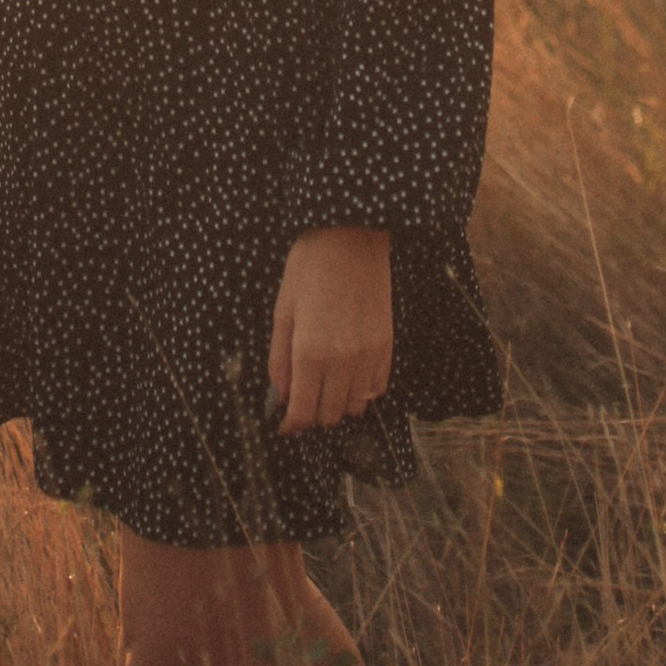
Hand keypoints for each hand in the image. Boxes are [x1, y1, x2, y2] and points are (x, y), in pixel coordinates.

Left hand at [266, 226, 392, 435]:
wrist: (352, 238)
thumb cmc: (310, 268)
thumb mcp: (283, 310)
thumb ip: (279, 358)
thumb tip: (279, 395)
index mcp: (310, 352)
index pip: (302, 411)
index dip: (292, 426)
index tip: (286, 428)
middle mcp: (342, 361)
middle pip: (329, 415)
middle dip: (312, 415)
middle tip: (302, 401)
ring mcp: (368, 356)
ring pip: (355, 407)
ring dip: (337, 405)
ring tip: (325, 387)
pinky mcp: (386, 347)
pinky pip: (376, 388)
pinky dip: (361, 391)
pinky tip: (348, 375)